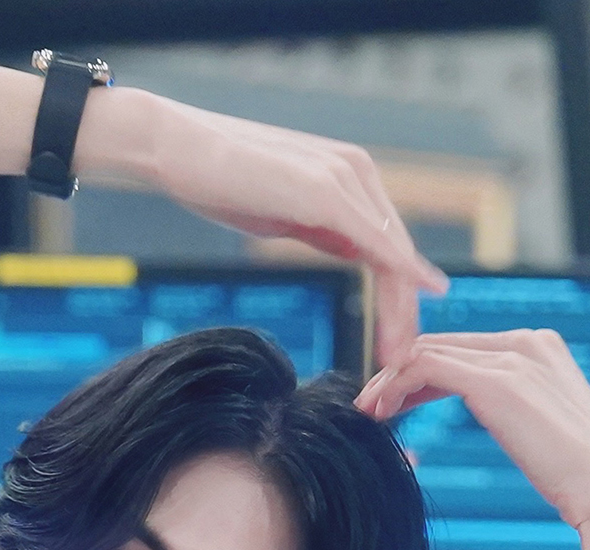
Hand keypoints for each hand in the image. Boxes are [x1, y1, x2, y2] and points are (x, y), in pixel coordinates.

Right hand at [143, 97, 448, 366]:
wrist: (175, 146)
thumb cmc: (218, 178)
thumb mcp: (282, 212)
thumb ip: (320, 227)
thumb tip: (348, 247)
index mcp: (346, 176)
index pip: (386, 245)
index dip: (395, 296)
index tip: (391, 344)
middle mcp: (356, 171)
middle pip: (398, 252)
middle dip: (403, 311)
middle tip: (401, 362)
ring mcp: (344, 177)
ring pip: (393, 253)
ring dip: (400, 308)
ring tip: (397, 357)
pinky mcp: (326, 190)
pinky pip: (375, 241)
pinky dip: (399, 274)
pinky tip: (414, 300)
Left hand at [353, 329, 589, 533]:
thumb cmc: (577, 477)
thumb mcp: (539, 428)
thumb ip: (511, 405)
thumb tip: (483, 408)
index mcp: (541, 347)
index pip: (462, 347)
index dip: (418, 371)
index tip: (391, 402)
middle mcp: (528, 341)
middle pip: (440, 343)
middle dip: (397, 373)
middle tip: (370, 406)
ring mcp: (514, 356)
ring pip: (425, 352)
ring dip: (389, 380)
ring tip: (371, 413)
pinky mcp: (497, 380)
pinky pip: (424, 367)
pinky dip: (396, 385)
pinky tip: (383, 413)